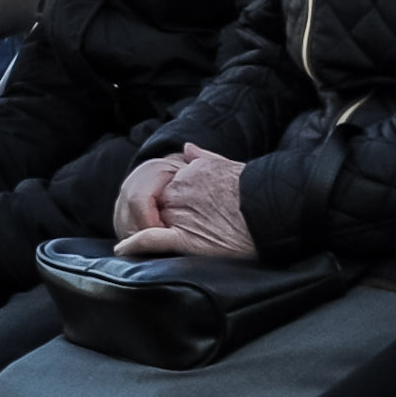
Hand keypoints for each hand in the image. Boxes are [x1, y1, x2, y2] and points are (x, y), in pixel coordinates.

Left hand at [116, 144, 256, 260]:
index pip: (168, 184)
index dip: (172, 198)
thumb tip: (187, 148)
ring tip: (159, 239)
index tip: (180, 207)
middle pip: (158, 202)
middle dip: (162, 213)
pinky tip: (123, 248)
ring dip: (152, 228)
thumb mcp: (229, 164)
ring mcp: (182, 215)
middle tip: (176, 225)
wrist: (272, 211)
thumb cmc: (256, 191)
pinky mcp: (186, 239)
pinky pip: (152, 239)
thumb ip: (204, 156)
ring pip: (154, 219)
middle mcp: (182, 191)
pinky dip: (135, 243)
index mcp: (192, 172)